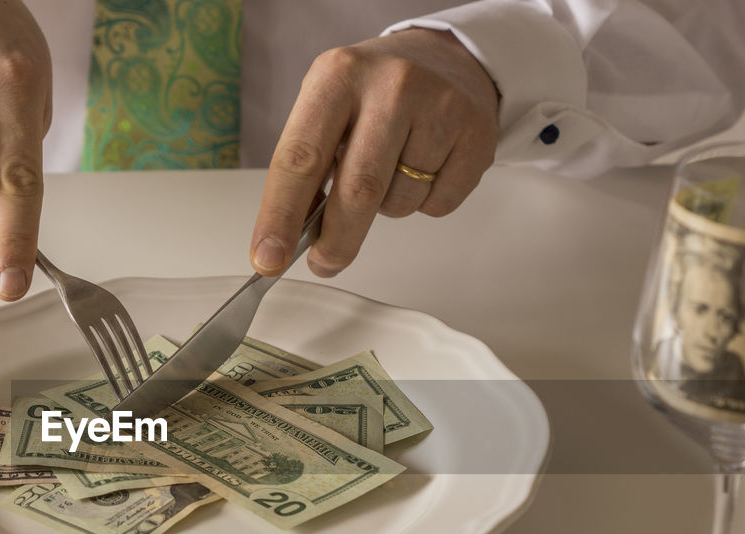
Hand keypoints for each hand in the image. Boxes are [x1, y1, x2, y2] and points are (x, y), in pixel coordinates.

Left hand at [250, 29, 497, 278]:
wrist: (445, 59)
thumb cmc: (373, 94)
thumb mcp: (328, 108)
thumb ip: (308, 166)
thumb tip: (289, 237)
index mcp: (338, 75)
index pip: (299, 158)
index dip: (280, 215)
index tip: (268, 258)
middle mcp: (390, 85)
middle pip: (357, 189)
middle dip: (337, 240)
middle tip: (325, 262)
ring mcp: (439, 107)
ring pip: (399, 202)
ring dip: (385, 209)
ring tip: (391, 170)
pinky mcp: (476, 133)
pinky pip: (437, 204)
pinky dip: (423, 203)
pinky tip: (424, 167)